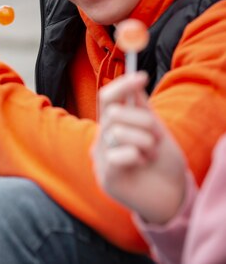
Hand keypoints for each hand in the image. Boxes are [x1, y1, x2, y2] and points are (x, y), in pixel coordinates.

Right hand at [92, 72, 187, 223]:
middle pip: (114, 112)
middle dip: (144, 121)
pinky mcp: (106, 177)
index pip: (107, 98)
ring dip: (145, 143)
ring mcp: (101, 158)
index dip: (122, 85)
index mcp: (112, 125)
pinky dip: (137, 158)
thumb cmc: (162, 162)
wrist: (171, 196)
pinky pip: (121, 155)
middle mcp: (102, 139)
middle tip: (156, 137)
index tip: (142, 76)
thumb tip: (134, 79)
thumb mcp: (155, 130)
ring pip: (119, 132)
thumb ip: (142, 108)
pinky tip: (140, 167)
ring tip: (150, 156)